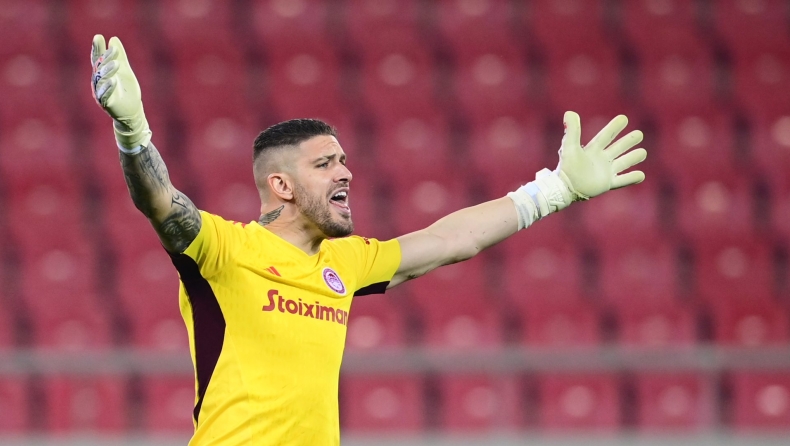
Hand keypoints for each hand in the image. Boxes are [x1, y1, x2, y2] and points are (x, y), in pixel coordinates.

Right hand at [91, 34, 150, 149]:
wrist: (132, 111)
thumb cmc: (127, 90)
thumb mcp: (125, 70)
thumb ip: (120, 56)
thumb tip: (114, 39)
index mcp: (102, 73)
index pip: (98, 58)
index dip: (97, 48)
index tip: (98, 37)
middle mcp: (98, 82)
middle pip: (100, 68)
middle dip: (106, 58)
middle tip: (114, 50)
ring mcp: (101, 93)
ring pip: (101, 80)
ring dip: (108, 71)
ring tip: (117, 63)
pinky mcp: (106, 104)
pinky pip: (105, 95)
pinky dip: (108, 88)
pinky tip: (114, 81)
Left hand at [556, 111, 646, 200]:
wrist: (565, 188)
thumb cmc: (566, 167)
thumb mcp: (569, 147)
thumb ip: (572, 131)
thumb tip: (569, 112)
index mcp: (593, 150)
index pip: (606, 136)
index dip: (614, 127)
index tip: (623, 118)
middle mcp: (601, 160)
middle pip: (618, 148)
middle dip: (629, 141)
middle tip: (639, 134)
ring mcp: (605, 172)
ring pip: (623, 163)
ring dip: (633, 157)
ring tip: (643, 152)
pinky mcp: (607, 184)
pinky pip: (623, 181)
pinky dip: (632, 178)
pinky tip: (641, 175)